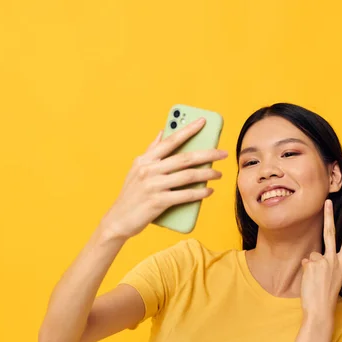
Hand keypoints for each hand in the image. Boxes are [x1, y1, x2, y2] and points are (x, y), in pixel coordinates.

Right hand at [101, 118, 227, 239]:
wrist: (118, 220)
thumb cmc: (131, 195)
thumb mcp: (136, 169)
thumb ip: (151, 151)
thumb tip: (162, 132)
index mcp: (145, 159)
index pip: (170, 140)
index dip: (188, 129)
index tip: (204, 121)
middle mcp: (149, 170)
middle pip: (185, 158)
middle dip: (208, 154)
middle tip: (223, 153)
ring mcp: (153, 186)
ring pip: (188, 176)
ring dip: (207, 174)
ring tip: (218, 174)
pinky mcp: (158, 202)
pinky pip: (185, 195)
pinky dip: (199, 193)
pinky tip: (209, 191)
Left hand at [300, 199, 341, 320]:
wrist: (321, 310)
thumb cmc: (326, 296)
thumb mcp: (330, 278)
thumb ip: (324, 264)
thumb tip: (311, 258)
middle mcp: (334, 260)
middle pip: (330, 232)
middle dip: (328, 215)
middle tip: (327, 201)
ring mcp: (323, 261)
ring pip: (313, 255)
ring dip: (312, 267)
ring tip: (315, 282)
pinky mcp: (312, 264)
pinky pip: (305, 263)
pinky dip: (305, 272)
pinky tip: (310, 282)